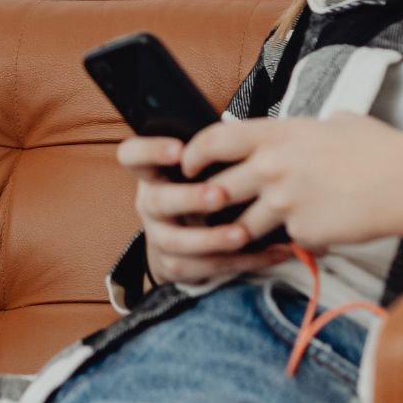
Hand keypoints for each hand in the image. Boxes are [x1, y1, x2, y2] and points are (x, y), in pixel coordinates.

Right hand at [119, 134, 296, 285]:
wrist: (185, 240)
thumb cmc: (202, 187)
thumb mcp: (197, 168)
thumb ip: (209, 153)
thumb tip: (241, 134)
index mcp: (153, 173)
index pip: (133, 155)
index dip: (150, 151)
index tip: (179, 150)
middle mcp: (150, 204)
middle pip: (157, 201)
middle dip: (189, 198)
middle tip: (219, 195)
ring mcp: (159, 236)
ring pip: (176, 241)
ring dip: (211, 238)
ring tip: (243, 233)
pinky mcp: (175, 265)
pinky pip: (203, 267)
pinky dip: (239, 261)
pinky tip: (270, 252)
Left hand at [179, 114, 402, 252]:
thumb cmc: (378, 149)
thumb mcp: (334, 123)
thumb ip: (304, 131)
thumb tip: (302, 132)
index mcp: (276, 134)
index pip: (214, 141)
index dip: (192, 155)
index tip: (188, 165)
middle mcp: (272, 166)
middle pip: (218, 190)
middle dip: (211, 203)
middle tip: (211, 208)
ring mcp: (284, 202)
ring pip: (244, 226)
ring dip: (246, 231)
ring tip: (256, 231)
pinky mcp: (302, 232)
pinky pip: (287, 241)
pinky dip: (296, 241)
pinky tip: (316, 233)